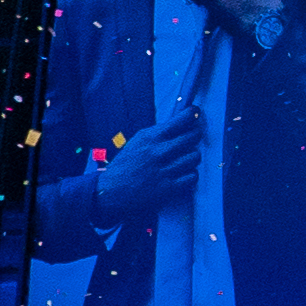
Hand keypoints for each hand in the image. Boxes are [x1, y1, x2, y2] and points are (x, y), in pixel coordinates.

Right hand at [87, 94, 211, 212]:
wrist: (110, 192)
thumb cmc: (125, 167)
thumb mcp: (137, 143)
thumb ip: (158, 134)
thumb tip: (182, 121)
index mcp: (149, 138)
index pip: (180, 120)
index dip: (192, 114)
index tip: (196, 112)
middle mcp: (157, 152)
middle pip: (192, 137)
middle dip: (195, 136)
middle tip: (192, 138)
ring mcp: (164, 171)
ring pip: (195, 156)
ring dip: (191, 158)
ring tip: (183, 160)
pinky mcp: (168, 188)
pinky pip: (192, 176)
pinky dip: (190, 175)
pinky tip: (181, 174)